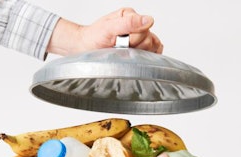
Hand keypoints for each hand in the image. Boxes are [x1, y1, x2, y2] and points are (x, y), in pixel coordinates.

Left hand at [47, 7, 162, 55]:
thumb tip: (149, 20)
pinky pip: (155, 51)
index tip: (119, 41)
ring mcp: (140, 37)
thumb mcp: (108, 28)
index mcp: (130, 15)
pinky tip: (136, 57)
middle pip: (149, 40)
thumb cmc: (94, 37)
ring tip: (124, 52)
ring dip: (139, 53)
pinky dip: (149, 56)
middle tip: (119, 47)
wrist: (85, 47)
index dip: (133, 40)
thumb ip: (128, 23)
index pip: (144, 29)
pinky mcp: (142, 48)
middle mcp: (137, 25)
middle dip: (134, 47)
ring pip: (153, 47)